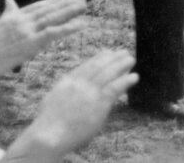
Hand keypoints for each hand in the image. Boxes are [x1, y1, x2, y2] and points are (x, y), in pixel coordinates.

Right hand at [0, 0, 87, 78]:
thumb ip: (8, 14)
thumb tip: (9, 0)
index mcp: (13, 17)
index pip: (38, 6)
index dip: (54, 2)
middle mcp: (21, 20)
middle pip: (48, 10)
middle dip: (66, 4)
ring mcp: (26, 30)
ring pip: (52, 17)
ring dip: (70, 11)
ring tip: (83, 5)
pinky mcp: (31, 42)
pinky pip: (54, 32)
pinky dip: (69, 27)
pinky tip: (81, 24)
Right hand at [14, 50, 135, 157]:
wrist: (51, 131)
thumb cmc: (49, 121)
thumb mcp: (53, 99)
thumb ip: (64, 91)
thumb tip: (68, 90)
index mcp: (67, 81)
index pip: (86, 66)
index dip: (98, 58)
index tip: (107, 52)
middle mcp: (79, 83)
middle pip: (98, 66)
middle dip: (112, 58)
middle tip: (122, 52)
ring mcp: (89, 92)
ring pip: (108, 74)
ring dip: (121, 65)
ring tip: (130, 58)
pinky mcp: (99, 103)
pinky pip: (115, 88)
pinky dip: (125, 81)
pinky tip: (134, 76)